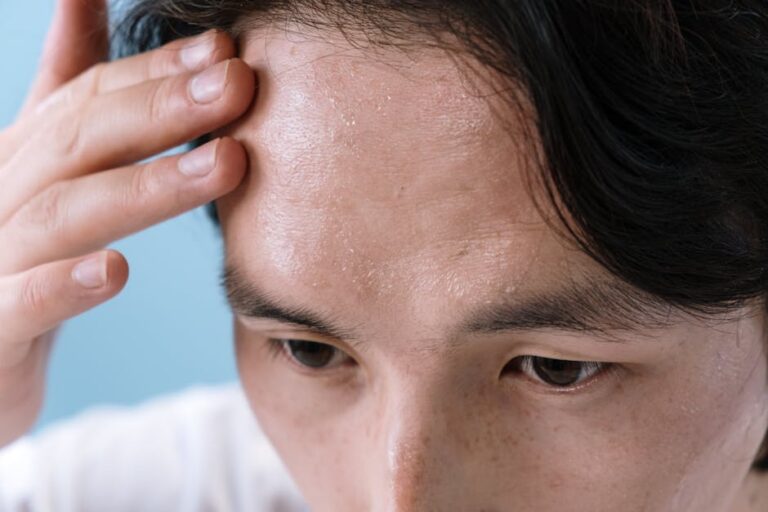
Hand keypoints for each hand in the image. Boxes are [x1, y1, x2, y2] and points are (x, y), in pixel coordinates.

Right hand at [0, 0, 255, 446]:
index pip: (90, 98)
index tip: (225, 52)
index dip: (158, 72)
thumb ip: (63, 91)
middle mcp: (2, 195)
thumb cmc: (17, 257)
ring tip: (223, 163)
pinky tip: (117, 271)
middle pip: (82, 140)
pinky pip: (23, 304)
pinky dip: (65, 285)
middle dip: (163, 108)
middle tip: (239, 84)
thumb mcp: (40, 164)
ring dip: (146, 186)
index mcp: (22, 158)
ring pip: (64, 214)